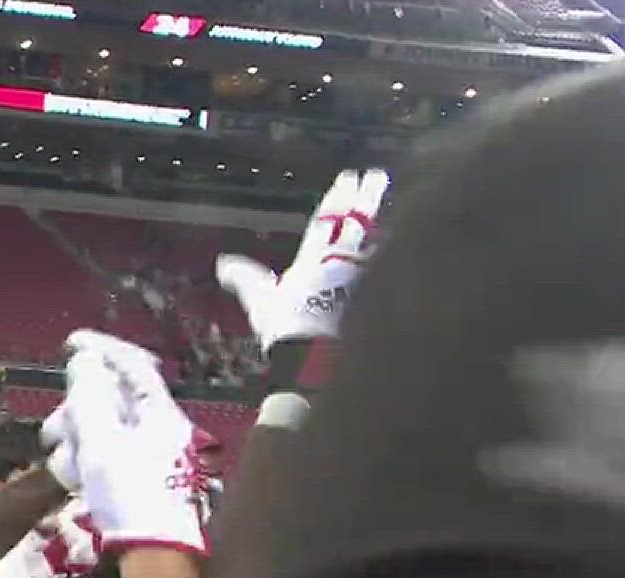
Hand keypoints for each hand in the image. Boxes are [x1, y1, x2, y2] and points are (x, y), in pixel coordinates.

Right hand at [45, 330, 204, 555]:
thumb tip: (84, 360)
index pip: (132, 365)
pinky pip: (107, 455)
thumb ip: (89, 398)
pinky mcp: (139, 479)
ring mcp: (151, 455)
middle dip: (77, 408)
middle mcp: (159, 429)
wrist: (154, 558)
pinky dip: (86, 459)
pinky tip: (73, 477)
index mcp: (158, 413)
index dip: (101, 349)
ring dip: (77, 437)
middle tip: (54, 430)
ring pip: (105, 428)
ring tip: (62, 460)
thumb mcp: (101, 442)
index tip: (70, 344)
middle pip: (112, 399)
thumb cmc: (129, 496)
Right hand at [216, 168, 388, 349]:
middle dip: (365, 197)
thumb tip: (224, 264)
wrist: (319, 355)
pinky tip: (400, 243)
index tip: (347, 177)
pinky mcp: (374, 293)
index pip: (326, 220)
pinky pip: (384, 264)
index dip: (336, 198)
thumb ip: (246, 280)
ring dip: (380, 218)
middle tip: (376, 176)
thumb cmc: (287, 327)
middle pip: (355, 222)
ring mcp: (360, 277)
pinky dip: (391, 249)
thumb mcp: (260, 302)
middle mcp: (340, 262)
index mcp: (313, 259)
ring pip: (373, 238)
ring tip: (388, 202)